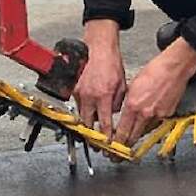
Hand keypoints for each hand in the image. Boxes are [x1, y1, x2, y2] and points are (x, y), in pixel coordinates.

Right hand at [73, 20, 125, 136]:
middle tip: (96, 144)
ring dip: (87, 123)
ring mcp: (80, 93)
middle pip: (87, 124)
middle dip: (91, 136)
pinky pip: (79, 105)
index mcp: (103, 96)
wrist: (99, 50)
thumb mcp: (122, 85)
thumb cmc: (111, 64)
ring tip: (93, 130)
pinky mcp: (74, 89)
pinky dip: (84, 110)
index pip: (103, 123)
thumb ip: (117, 102)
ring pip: (81, 115)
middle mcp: (89, 96)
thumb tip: (113, 114)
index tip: (108, 145)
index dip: (105, 137)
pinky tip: (90, 110)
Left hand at [113, 38, 195, 146]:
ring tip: (130, 143)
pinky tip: (146, 125)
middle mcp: (145, 113)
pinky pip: (156, 125)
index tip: (111, 148)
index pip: (122, 131)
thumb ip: (128, 103)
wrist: (173, 68)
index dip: (115, 143)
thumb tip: (125, 113)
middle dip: (124, 148)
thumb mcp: (133, 86)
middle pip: (132, 137)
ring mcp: (158, 115)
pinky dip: (150, 127)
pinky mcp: (168, 115)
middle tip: (117, 155)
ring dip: (136, 138)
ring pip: (144, 133)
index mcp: (133, 105)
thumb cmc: (154, 71)